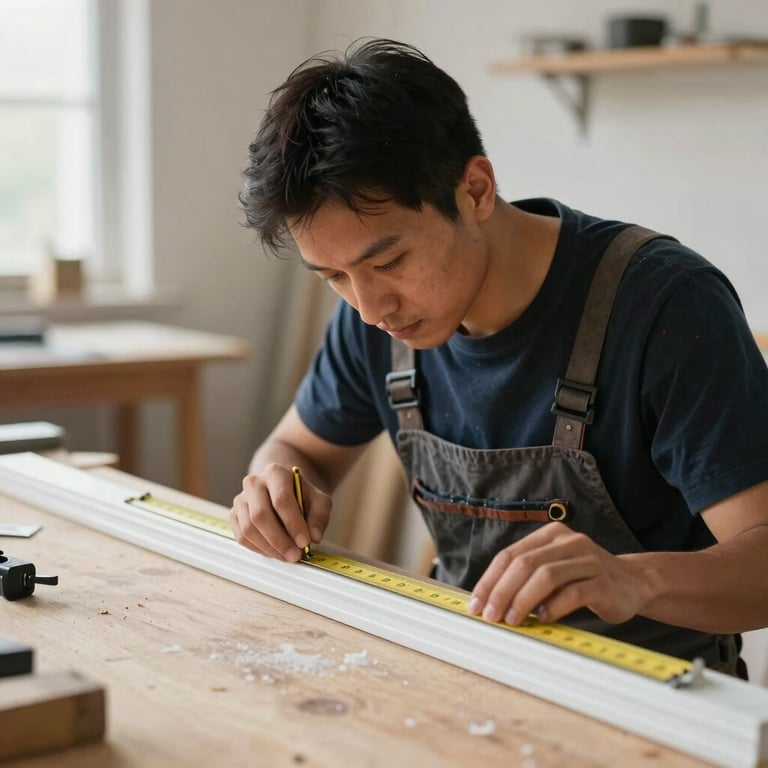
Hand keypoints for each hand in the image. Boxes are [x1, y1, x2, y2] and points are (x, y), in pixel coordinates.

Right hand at [229, 463, 331, 561]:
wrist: (284, 490)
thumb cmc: (302, 495)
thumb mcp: (319, 500)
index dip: (293, 524)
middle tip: (295, 555)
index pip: (281, 500)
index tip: (304, 542)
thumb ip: (320, 516)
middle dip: (279, 540)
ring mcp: (240, 499)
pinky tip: (275, 552)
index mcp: (275, 473)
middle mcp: (253, 483)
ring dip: (269, 548)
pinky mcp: (234, 515)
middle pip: (260, 515)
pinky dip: (259, 549)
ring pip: (249, 529)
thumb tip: (315, 536)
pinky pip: (242, 537)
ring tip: (287, 556)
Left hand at [467, 522, 653, 625]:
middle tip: (491, 616)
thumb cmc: (584, 579)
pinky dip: (554, 607)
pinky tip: (543, 619)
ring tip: (512, 620)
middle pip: (525, 563)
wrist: (634, 583)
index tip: (477, 604)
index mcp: (550, 535)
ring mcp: (589, 560)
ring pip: (547, 575)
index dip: (490, 580)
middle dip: (502, 591)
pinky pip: (574, 593)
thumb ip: (526, 579)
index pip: (510, 555)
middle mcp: (569, 542)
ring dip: (523, 600)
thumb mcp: (554, 570)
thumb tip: (489, 602)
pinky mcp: (604, 582)